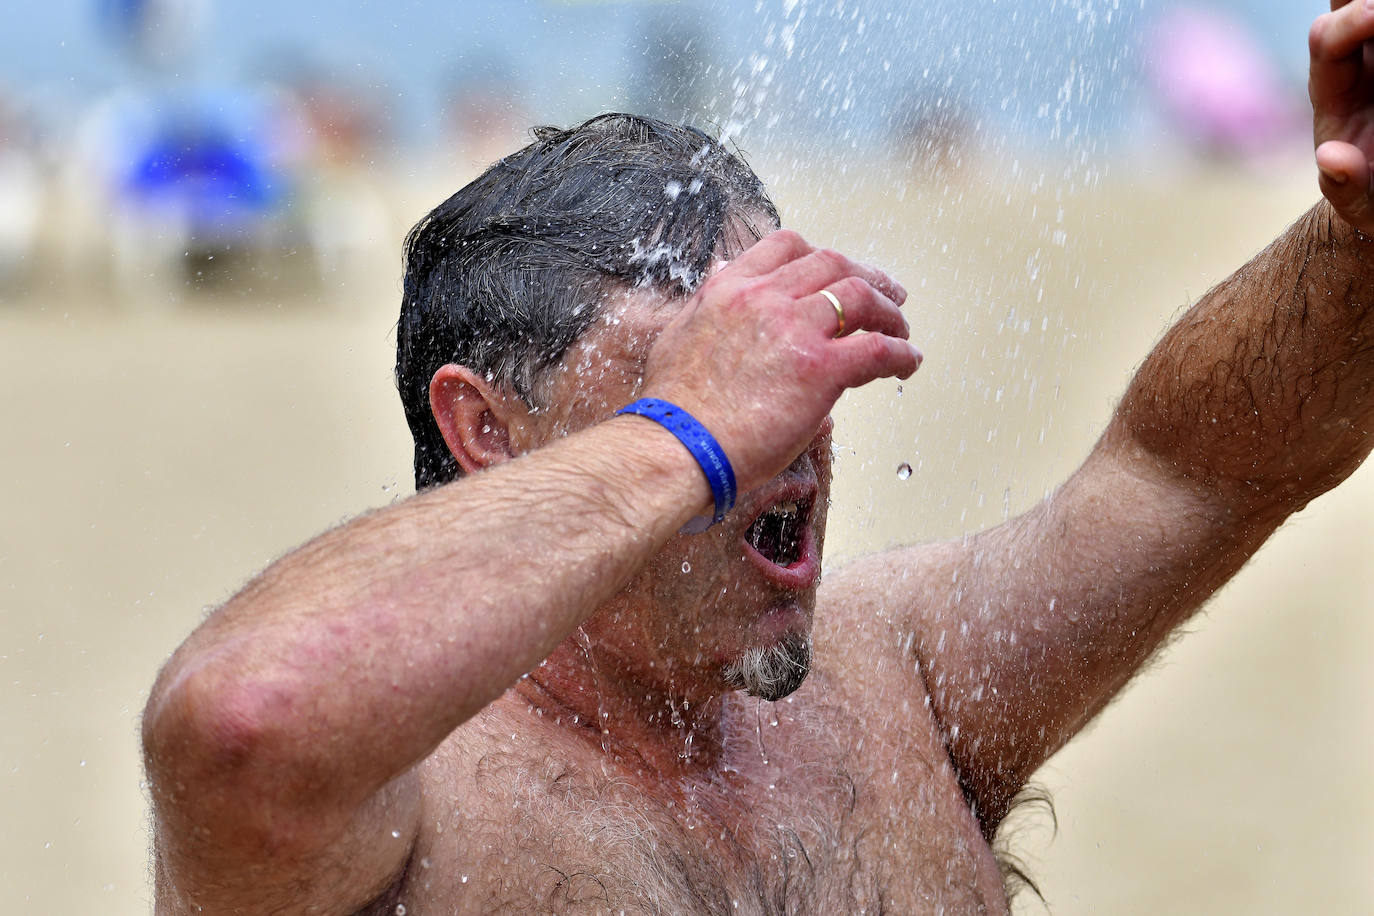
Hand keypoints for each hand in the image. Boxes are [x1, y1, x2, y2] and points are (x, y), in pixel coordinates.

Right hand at [639, 229, 920, 492]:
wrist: (676, 447)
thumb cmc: (675, 409)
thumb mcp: (678, 334)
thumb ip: (706, 304)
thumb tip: (722, 276)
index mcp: (729, 288)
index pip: (786, 247)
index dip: (821, 256)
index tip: (837, 271)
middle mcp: (764, 298)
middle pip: (832, 265)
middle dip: (867, 277)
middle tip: (887, 296)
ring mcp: (794, 330)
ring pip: (860, 297)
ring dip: (889, 312)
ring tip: (900, 331)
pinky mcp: (820, 369)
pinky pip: (876, 349)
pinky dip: (900, 353)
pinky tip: (907, 365)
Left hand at [1310, 0, 1373, 230]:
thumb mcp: (1363, 206)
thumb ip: (1346, 187)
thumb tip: (1332, 158)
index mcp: (1333, 93)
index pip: (1326, 41)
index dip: (1349, 23)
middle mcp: (1358, 63)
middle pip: (1344, 4)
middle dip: (1358, 0)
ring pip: (1371, 9)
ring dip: (1373, 8)